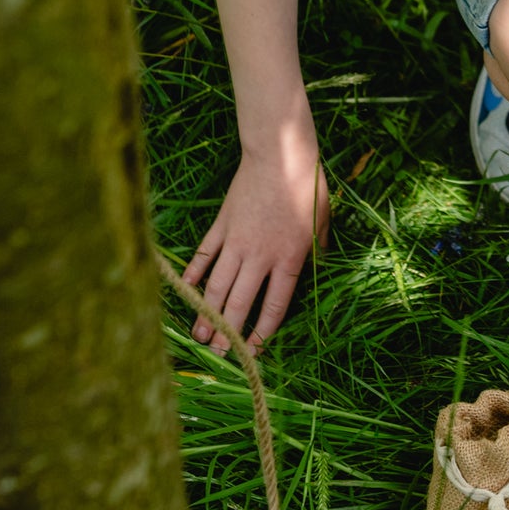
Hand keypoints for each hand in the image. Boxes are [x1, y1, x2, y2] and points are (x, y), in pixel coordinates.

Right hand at [181, 139, 327, 355]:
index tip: (253, 351)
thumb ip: (317, 249)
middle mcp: (260, 256)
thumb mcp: (322, 220)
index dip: (262, 332)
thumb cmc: (307, 186)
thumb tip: (319, 266)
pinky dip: (193, 274)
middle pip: (240, 303)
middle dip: (228, 332)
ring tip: (199, 336)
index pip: (274, 306)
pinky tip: (186, 291)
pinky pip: (204, 255)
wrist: (280, 155)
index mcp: (289, 259)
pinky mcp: (221, 226)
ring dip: (207, 312)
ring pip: (217, 285)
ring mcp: (236, 241)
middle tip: (218, 354)